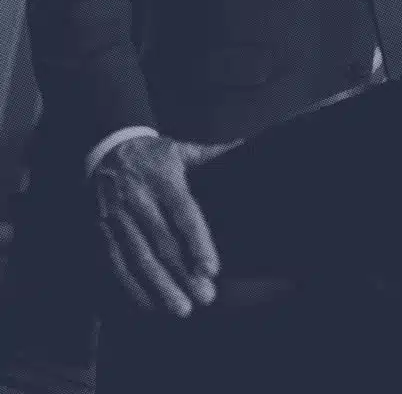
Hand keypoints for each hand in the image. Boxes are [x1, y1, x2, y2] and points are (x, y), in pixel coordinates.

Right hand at [92, 134, 226, 315]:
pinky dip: (131, 288)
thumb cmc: (152, 155)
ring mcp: (117, 219)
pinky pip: (116, 264)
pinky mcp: (103, 233)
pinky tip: (149, 305)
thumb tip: (243, 148)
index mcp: (162, 178)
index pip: (183, 213)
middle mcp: (138, 200)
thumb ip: (211, 154)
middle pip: (162, 242)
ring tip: (181, 308)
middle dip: (183, 274)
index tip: (212, 268)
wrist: (106, 151)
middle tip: (204, 297)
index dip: (198, 242)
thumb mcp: (181, 149)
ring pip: (138, 258)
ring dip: (159, 287)